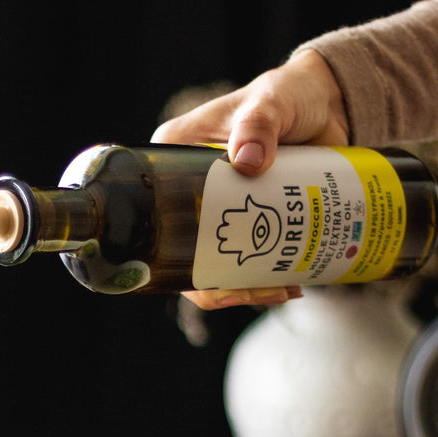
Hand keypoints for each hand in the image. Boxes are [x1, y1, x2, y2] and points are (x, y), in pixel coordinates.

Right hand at [152, 49, 349, 309]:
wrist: (330, 103)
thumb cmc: (288, 95)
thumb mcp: (269, 103)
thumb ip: (258, 123)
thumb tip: (247, 161)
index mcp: (174, 161)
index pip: (159, 218)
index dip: (176, 255)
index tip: (210, 273)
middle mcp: (188, 194)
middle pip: (187, 256)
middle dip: (219, 284)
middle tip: (256, 288)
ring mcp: (219, 214)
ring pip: (217, 267)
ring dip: (246, 288)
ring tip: (280, 289)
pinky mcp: (249, 223)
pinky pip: (246, 261)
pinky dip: (265, 279)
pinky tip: (289, 284)